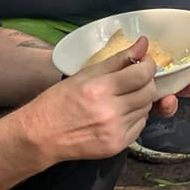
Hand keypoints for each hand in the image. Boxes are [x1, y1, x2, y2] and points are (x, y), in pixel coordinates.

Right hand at [17, 36, 189, 161]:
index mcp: (100, 89)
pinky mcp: (117, 146)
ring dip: (140, 100)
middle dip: (146, 82)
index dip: (148, 65)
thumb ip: (118, 59)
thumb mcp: (84, 74)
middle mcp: (110, 112)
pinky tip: (119, 113)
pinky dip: (135, 117)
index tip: (144, 62)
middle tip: (134, 79)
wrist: (41, 136)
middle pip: (148, 92)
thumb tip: (143, 43)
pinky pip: (139, 126)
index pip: (141, 74)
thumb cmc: (59, 101)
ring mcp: (115, 131)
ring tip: (123, 97)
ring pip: (146, 109)